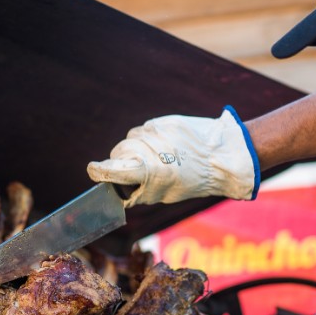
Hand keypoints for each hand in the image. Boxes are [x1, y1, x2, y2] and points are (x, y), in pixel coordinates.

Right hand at [87, 106, 259, 206]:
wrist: (222, 156)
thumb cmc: (194, 181)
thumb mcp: (165, 194)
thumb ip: (139, 190)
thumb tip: (118, 190)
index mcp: (148, 171)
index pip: (111, 168)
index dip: (99, 171)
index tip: (93, 170)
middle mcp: (148, 148)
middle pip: (119, 152)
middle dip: (122, 161)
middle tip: (139, 171)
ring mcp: (155, 132)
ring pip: (132, 138)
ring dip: (136, 147)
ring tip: (157, 157)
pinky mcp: (163, 121)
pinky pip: (146, 129)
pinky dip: (149, 138)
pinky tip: (164, 146)